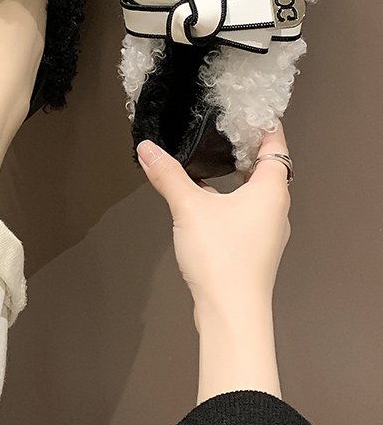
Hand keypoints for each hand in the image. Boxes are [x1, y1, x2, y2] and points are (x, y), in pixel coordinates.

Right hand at [137, 125, 290, 317]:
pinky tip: (204, 204)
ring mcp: (266, 232)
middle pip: (268, 170)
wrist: (230, 312)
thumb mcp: (189, 207)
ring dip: (236, 178)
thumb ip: (168, 175)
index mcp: (271, 191)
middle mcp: (275, 210)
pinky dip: (229, 201)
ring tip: (213, 164)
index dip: (265, 127)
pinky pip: (245, 214)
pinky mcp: (253, 250)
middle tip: (229, 133)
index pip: (276, 147)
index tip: (254, 112)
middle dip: (248, 151)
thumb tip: (148, 150)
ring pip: (255, 194)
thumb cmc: (222, 259)